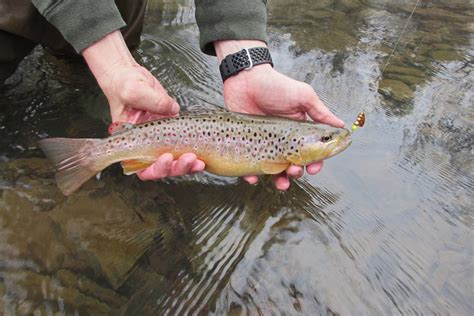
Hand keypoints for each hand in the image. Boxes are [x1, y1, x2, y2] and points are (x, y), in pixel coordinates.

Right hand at [83, 31, 204, 178]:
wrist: (131, 76)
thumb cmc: (124, 86)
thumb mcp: (133, 91)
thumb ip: (152, 101)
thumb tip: (172, 110)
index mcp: (131, 144)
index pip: (142, 168)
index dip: (155, 169)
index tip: (166, 157)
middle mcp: (147, 145)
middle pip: (162, 168)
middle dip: (176, 168)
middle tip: (188, 158)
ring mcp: (163, 139)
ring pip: (176, 161)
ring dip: (188, 165)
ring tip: (199, 160)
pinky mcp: (175, 130)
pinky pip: (186, 146)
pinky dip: (195, 152)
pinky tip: (202, 151)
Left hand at [214, 40, 343, 189]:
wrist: (245, 79)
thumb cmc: (276, 86)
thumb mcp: (303, 96)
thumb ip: (320, 112)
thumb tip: (342, 125)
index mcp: (299, 131)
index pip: (311, 152)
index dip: (316, 163)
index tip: (314, 168)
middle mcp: (283, 141)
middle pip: (294, 165)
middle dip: (297, 173)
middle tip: (294, 170)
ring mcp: (264, 145)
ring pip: (274, 171)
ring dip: (279, 181)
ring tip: (280, 183)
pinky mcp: (247, 146)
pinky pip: (250, 166)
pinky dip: (251, 176)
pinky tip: (252, 178)